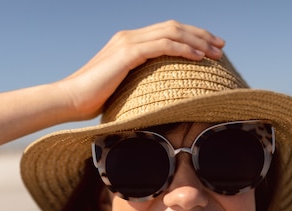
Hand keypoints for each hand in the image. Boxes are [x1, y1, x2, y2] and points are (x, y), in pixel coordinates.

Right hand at [56, 20, 224, 120]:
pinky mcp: (127, 53)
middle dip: (201, 35)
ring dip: (197, 41)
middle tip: (221, 46)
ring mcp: (127, 42)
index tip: (210, 48)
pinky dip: (183, 49)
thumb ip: (135, 83)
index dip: (191, 37)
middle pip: (174, 27)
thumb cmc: (91, 101)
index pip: (166, 32)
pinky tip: (198, 58)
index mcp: (127, 42)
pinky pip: (162, 45)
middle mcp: (129, 37)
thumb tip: (154, 95)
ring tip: (216, 52)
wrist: (69, 100)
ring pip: (172, 32)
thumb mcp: (119, 88)